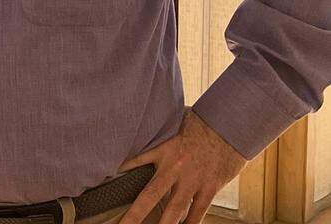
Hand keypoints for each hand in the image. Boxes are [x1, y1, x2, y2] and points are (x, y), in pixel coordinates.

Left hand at [117, 110, 247, 223]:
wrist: (230, 126)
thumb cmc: (201, 122)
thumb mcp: (174, 122)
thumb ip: (160, 133)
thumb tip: (148, 127)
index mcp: (163, 150)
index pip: (135, 162)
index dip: (121, 172)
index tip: (106, 183)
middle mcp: (174, 168)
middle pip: (150, 196)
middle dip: (135, 214)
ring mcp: (192, 181)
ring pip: (174, 210)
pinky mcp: (210, 188)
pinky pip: (198, 211)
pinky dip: (190, 223)